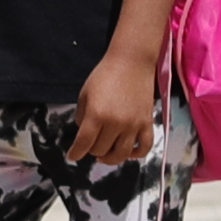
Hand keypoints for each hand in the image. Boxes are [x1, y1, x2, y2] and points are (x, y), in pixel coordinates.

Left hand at [71, 44, 162, 168]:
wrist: (132, 62)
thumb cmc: (104, 75)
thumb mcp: (85, 94)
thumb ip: (81, 116)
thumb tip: (83, 134)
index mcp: (97, 115)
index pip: (83, 144)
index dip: (75, 153)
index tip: (72, 156)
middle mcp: (115, 123)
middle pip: (101, 150)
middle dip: (91, 150)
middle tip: (90, 145)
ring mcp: (133, 125)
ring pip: (121, 155)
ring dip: (110, 158)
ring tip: (105, 154)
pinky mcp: (147, 123)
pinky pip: (144, 147)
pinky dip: (136, 154)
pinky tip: (127, 152)